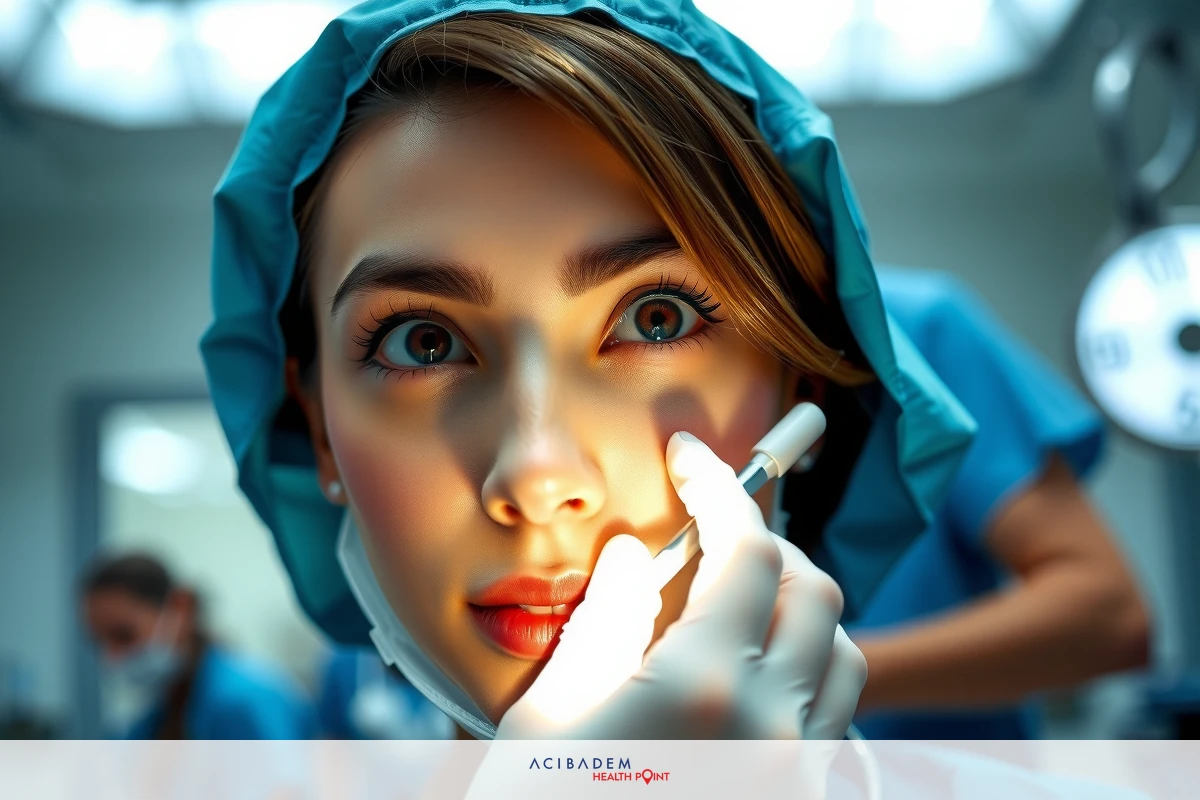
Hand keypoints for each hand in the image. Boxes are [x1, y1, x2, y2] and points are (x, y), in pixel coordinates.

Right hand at [496, 431, 866, 738]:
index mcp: (703, 688)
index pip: (745, 549)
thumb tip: (636, 553)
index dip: (720, 488)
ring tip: (735, 606)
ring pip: (846, 655)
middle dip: (768, 544)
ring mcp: (799, 776)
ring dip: (800, 611)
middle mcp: (774, 728)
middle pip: (815, 590)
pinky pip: (838, 723)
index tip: (693, 460)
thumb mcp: (552, 714)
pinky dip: (809, 678)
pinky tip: (751, 683)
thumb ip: (607, 618)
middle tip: (711, 534)